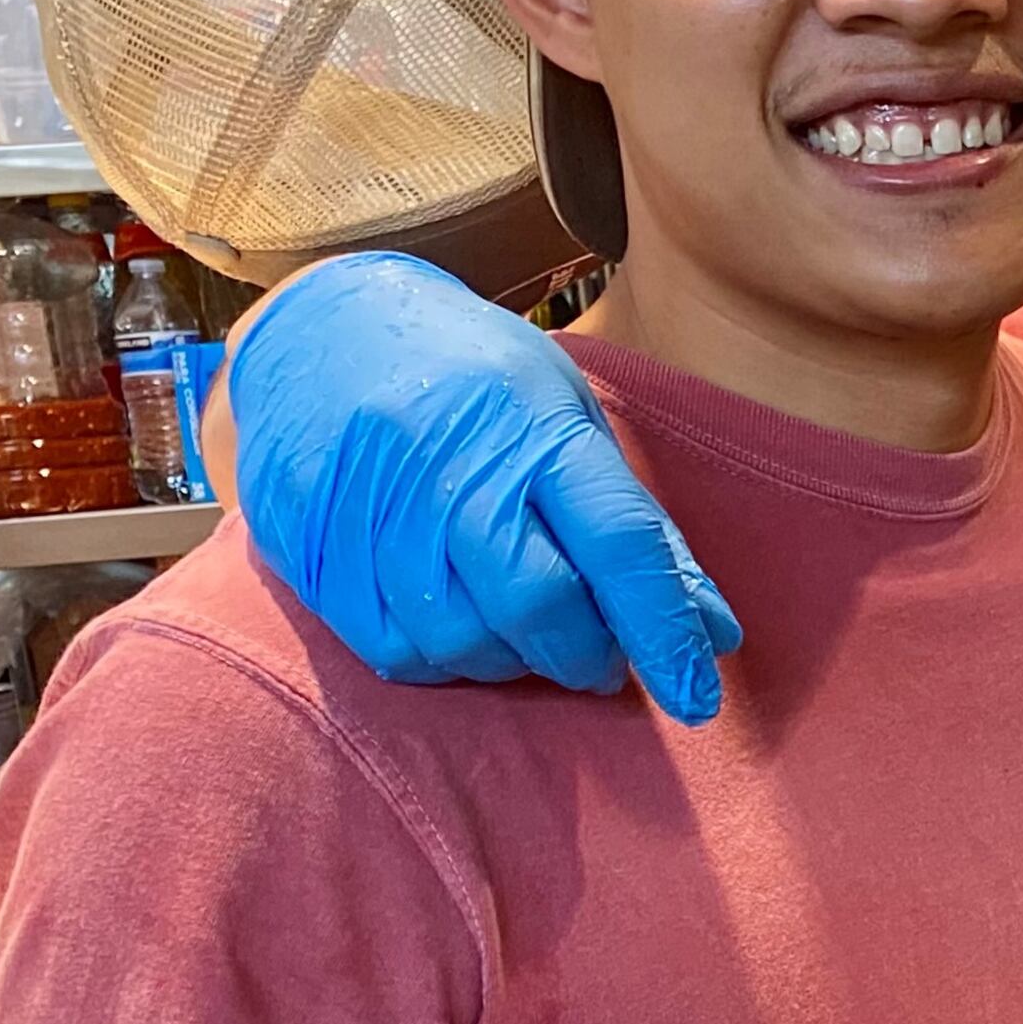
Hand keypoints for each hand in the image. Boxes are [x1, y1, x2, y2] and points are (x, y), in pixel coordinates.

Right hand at [227, 253, 739, 721]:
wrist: (323, 327)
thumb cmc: (473, 377)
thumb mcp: (570, 417)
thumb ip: (638, 528)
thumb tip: (711, 636)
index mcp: (529, 422)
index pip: (615, 541)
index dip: (661, 629)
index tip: (696, 696)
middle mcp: (443, 464)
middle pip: (535, 602)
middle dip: (585, 655)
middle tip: (602, 657)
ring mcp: (366, 509)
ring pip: (462, 639)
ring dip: (516, 662)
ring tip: (529, 632)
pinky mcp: (311, 550)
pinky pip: (395, 650)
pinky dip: (447, 661)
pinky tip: (463, 628)